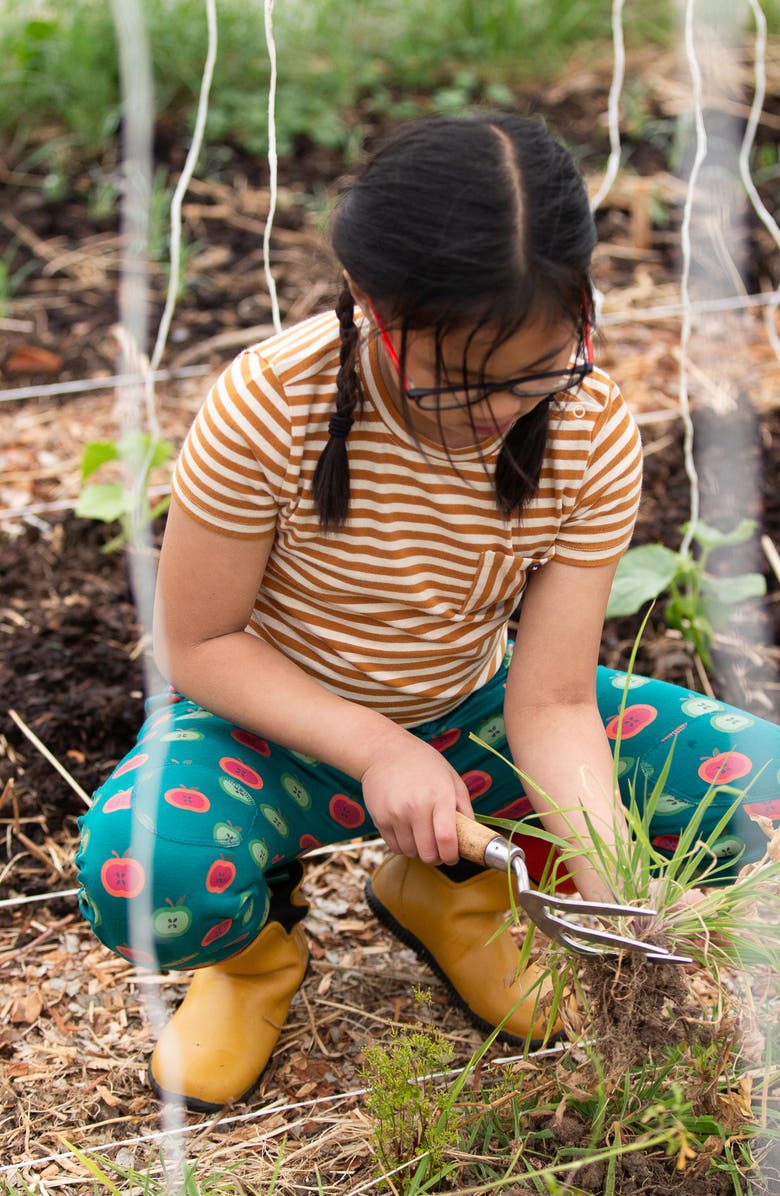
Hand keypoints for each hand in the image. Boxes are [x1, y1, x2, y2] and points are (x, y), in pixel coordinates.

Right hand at [359, 732, 473, 865]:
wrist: (384, 751)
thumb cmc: (423, 763)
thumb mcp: (450, 777)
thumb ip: (464, 806)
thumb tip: (473, 833)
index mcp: (440, 796)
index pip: (447, 839)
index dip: (452, 856)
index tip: (453, 857)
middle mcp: (416, 807)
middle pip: (428, 853)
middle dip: (436, 857)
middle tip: (438, 850)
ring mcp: (396, 814)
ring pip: (410, 852)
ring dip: (418, 851)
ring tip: (422, 837)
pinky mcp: (380, 819)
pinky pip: (394, 847)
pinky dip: (403, 846)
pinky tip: (407, 832)